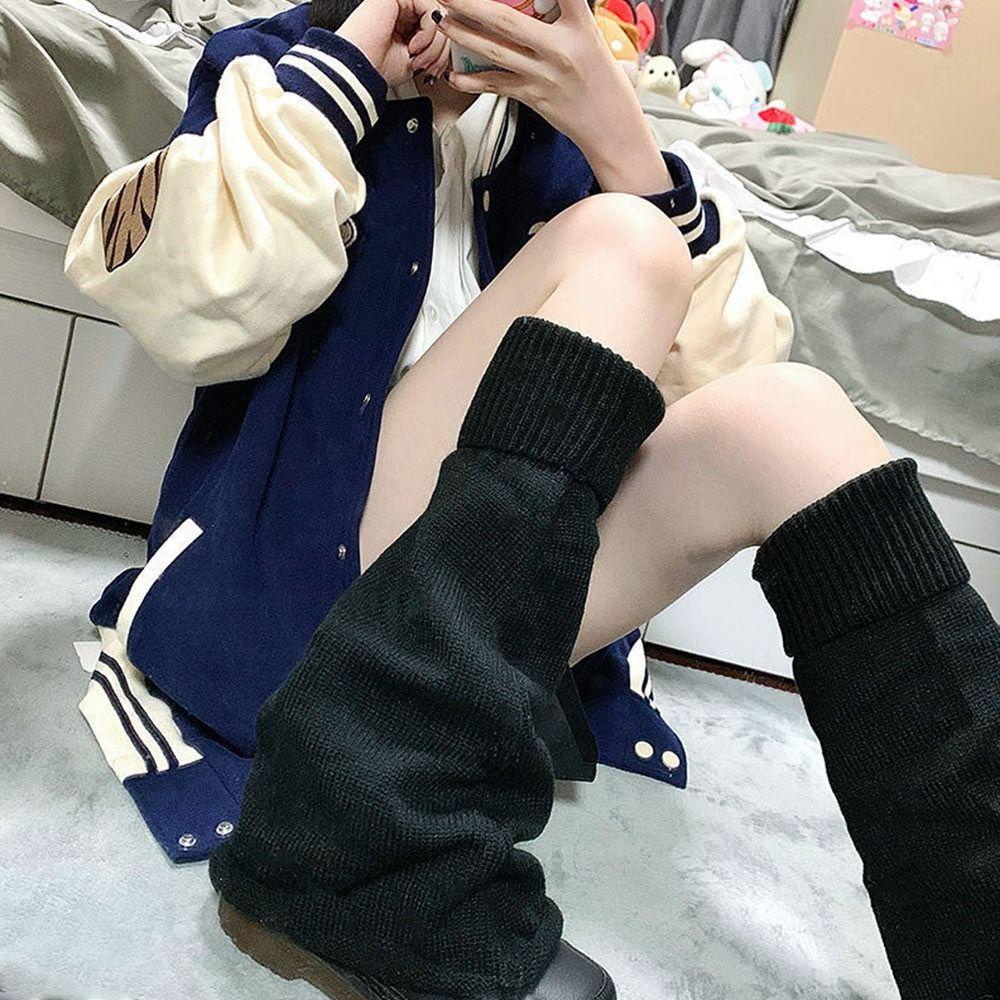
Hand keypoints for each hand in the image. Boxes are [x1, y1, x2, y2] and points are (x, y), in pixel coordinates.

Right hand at [337, 0, 450, 87]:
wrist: (359, 69)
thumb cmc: (379, 67)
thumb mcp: (418, 57)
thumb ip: (435, 43)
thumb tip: (452, 38)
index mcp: (406, 22)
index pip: (438, 29)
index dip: (443, 51)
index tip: (434, 71)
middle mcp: (404, 8)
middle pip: (442, 22)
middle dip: (441, 51)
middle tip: (428, 68)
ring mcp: (402, 1)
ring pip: (438, 16)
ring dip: (435, 45)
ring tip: (418, 59)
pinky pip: (431, 9)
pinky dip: (428, 34)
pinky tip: (413, 46)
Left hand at [434, 0, 670, 193]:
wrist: (611, 129)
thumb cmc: (604, 83)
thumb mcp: (593, 40)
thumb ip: (567, 17)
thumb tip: (539, 5)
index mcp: (581, 29)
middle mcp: (559, 50)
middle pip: (507, 20)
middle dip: (472, 4)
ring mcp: (543, 75)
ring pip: (495, 51)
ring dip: (464, 35)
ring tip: (444, 21)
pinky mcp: (533, 97)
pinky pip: (497, 85)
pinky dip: (474, 81)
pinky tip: (455, 76)